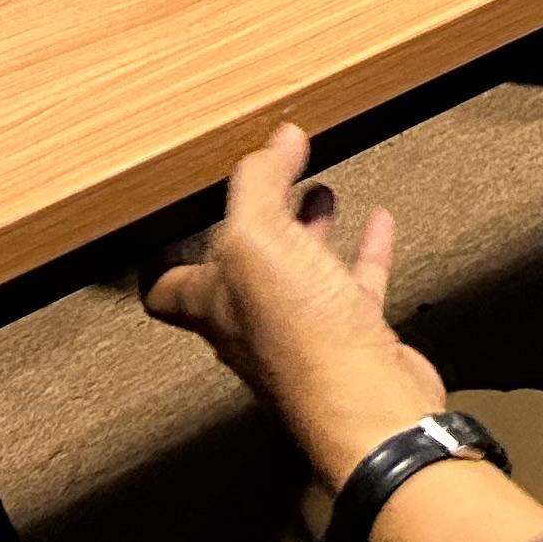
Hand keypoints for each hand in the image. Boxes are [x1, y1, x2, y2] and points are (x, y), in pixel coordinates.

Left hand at [146, 123, 445, 485]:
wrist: (370, 401)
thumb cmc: (302, 342)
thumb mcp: (259, 240)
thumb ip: (260, 183)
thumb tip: (274, 141)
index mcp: (214, 303)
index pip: (167, 283)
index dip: (165, 252)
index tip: (173, 216)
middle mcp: (251, 322)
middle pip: (241, 268)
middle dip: (253, 221)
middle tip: (265, 182)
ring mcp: (303, 330)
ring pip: (299, 271)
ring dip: (305, 229)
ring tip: (317, 193)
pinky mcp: (353, 334)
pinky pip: (356, 283)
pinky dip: (366, 249)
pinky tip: (377, 223)